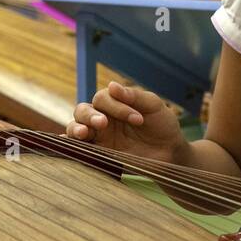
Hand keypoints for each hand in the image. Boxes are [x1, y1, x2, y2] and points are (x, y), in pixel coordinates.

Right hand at [66, 80, 185, 163]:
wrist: (170, 152)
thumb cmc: (162, 125)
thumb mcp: (153, 106)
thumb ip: (134, 96)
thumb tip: (112, 85)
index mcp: (114, 104)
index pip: (102, 99)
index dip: (116, 106)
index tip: (138, 119)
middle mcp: (103, 119)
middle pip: (82, 111)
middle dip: (89, 116)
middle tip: (103, 123)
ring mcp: (99, 138)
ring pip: (75, 128)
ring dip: (76, 128)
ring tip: (83, 133)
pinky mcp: (99, 155)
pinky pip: (78, 150)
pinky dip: (69, 146)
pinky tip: (70, 146)